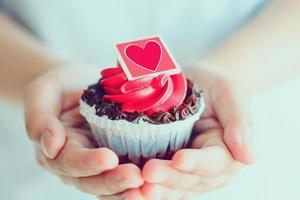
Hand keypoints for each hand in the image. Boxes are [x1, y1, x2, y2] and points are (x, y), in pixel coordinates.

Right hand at [24, 65, 143, 195]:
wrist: (78, 85)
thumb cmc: (60, 86)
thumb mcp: (43, 92)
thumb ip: (39, 118)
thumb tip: (51, 147)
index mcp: (57, 149)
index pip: (70, 162)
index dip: (88, 163)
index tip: (109, 158)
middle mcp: (76, 163)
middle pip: (92, 181)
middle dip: (114, 181)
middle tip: (136, 178)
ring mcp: (96, 164)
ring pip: (109, 186)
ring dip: (128, 190)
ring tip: (149, 188)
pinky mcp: (115, 158)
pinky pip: (123, 175)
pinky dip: (138, 184)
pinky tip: (155, 183)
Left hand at [139, 66, 254, 198]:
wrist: (201, 89)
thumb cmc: (218, 90)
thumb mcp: (232, 98)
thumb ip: (240, 126)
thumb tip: (249, 158)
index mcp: (226, 154)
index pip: (213, 163)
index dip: (196, 163)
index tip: (179, 158)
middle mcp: (208, 170)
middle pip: (190, 180)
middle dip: (169, 178)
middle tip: (148, 173)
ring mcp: (188, 173)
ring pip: (174, 188)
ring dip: (157, 189)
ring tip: (137, 188)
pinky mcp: (170, 170)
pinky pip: (161, 184)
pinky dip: (148, 187)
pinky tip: (132, 187)